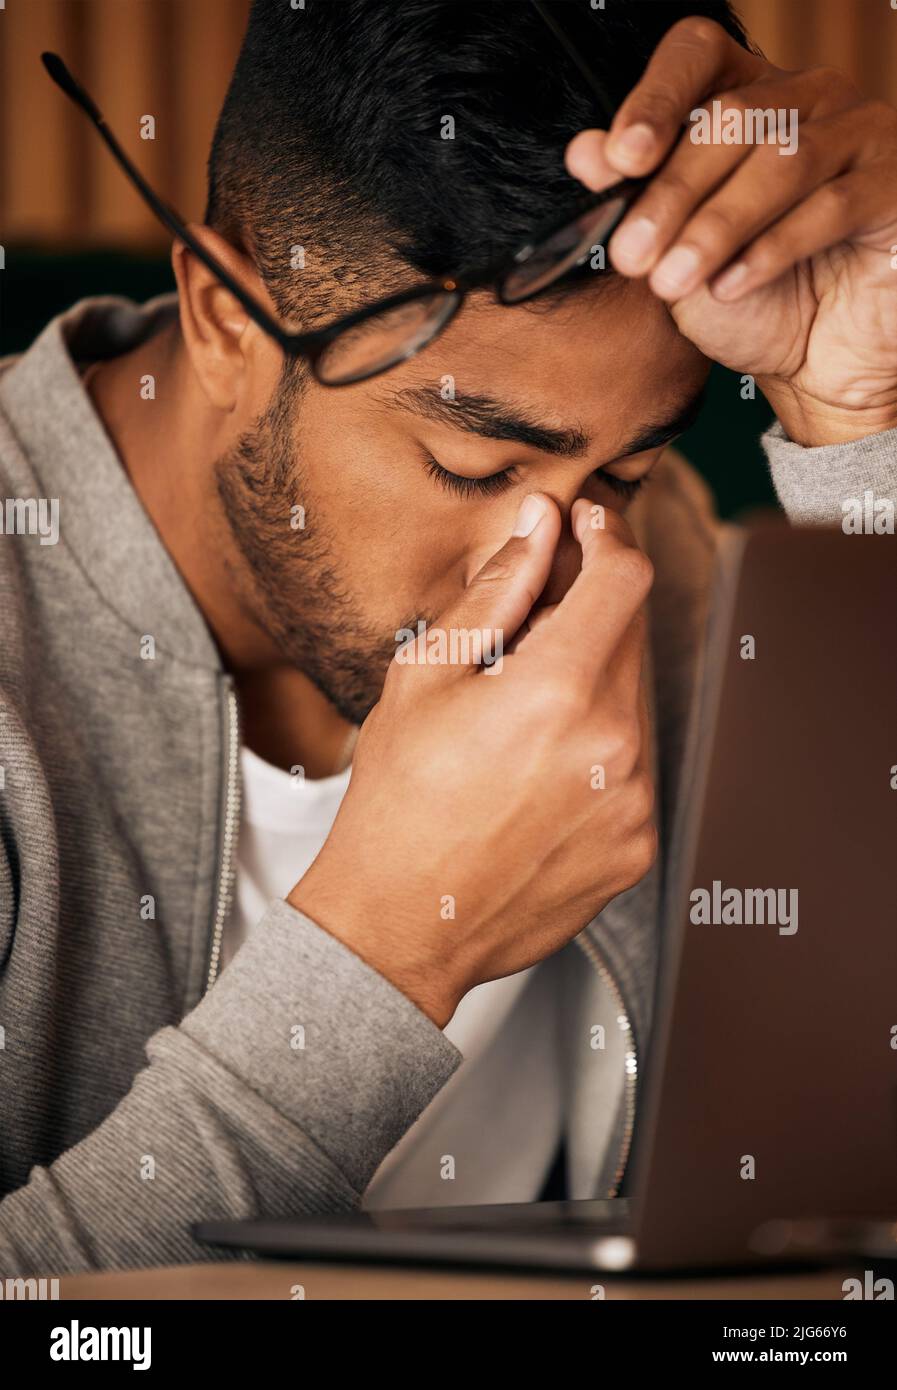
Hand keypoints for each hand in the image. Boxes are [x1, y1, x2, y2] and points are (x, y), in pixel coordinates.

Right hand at [289, 496, 656, 1027]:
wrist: (400, 925)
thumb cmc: (397, 801)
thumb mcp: (426, 675)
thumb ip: (496, 590)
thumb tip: (538, 526)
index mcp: (557, 692)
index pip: (624, 578)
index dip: (606, 539)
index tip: (584, 533)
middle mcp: (614, 747)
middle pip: (629, 638)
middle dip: (584, 618)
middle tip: (520, 640)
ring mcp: (634, 803)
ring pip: (630, 704)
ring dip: (588, 690)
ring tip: (514, 729)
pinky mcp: (638, 845)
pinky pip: (632, 769)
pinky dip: (594, 755)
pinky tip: (532, 779)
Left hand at [566, 16, 896, 444]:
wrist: (813, 364)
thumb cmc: (748, 300)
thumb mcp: (674, 253)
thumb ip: (636, 200)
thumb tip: (583, 152)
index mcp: (746, 96)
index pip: (698, 55)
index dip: (657, 97)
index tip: (620, 159)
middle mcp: (806, 98)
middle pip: (729, 119)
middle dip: (670, 194)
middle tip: (630, 256)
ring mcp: (858, 132)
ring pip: (779, 161)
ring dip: (715, 227)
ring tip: (672, 282)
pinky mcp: (893, 183)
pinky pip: (830, 206)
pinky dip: (771, 250)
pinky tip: (730, 287)